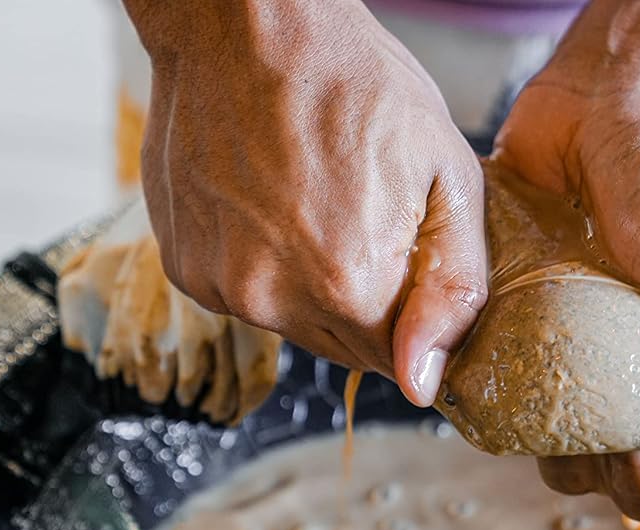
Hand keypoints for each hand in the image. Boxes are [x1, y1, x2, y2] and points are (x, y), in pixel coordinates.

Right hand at [124, 0, 487, 404]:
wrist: (245, 29)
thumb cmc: (354, 83)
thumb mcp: (448, 175)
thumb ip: (455, 288)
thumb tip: (428, 383)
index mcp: (348, 285)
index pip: (399, 361)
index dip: (414, 317)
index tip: (410, 262)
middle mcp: (274, 301)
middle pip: (344, 349)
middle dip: (366, 302)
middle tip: (364, 219)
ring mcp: (220, 287)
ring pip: (292, 325)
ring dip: (311, 285)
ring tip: (313, 203)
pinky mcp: (185, 270)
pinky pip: (244, 295)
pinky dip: (261, 265)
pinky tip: (268, 205)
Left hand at [495, 0, 639, 518]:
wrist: (616, 89)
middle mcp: (623, 364)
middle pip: (601, 461)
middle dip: (597, 466)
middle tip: (592, 434)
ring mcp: (564, 339)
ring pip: (542, 426)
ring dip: (537, 433)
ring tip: (543, 400)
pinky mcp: (511, 306)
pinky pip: (492, 367)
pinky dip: (486, 381)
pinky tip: (485, 373)